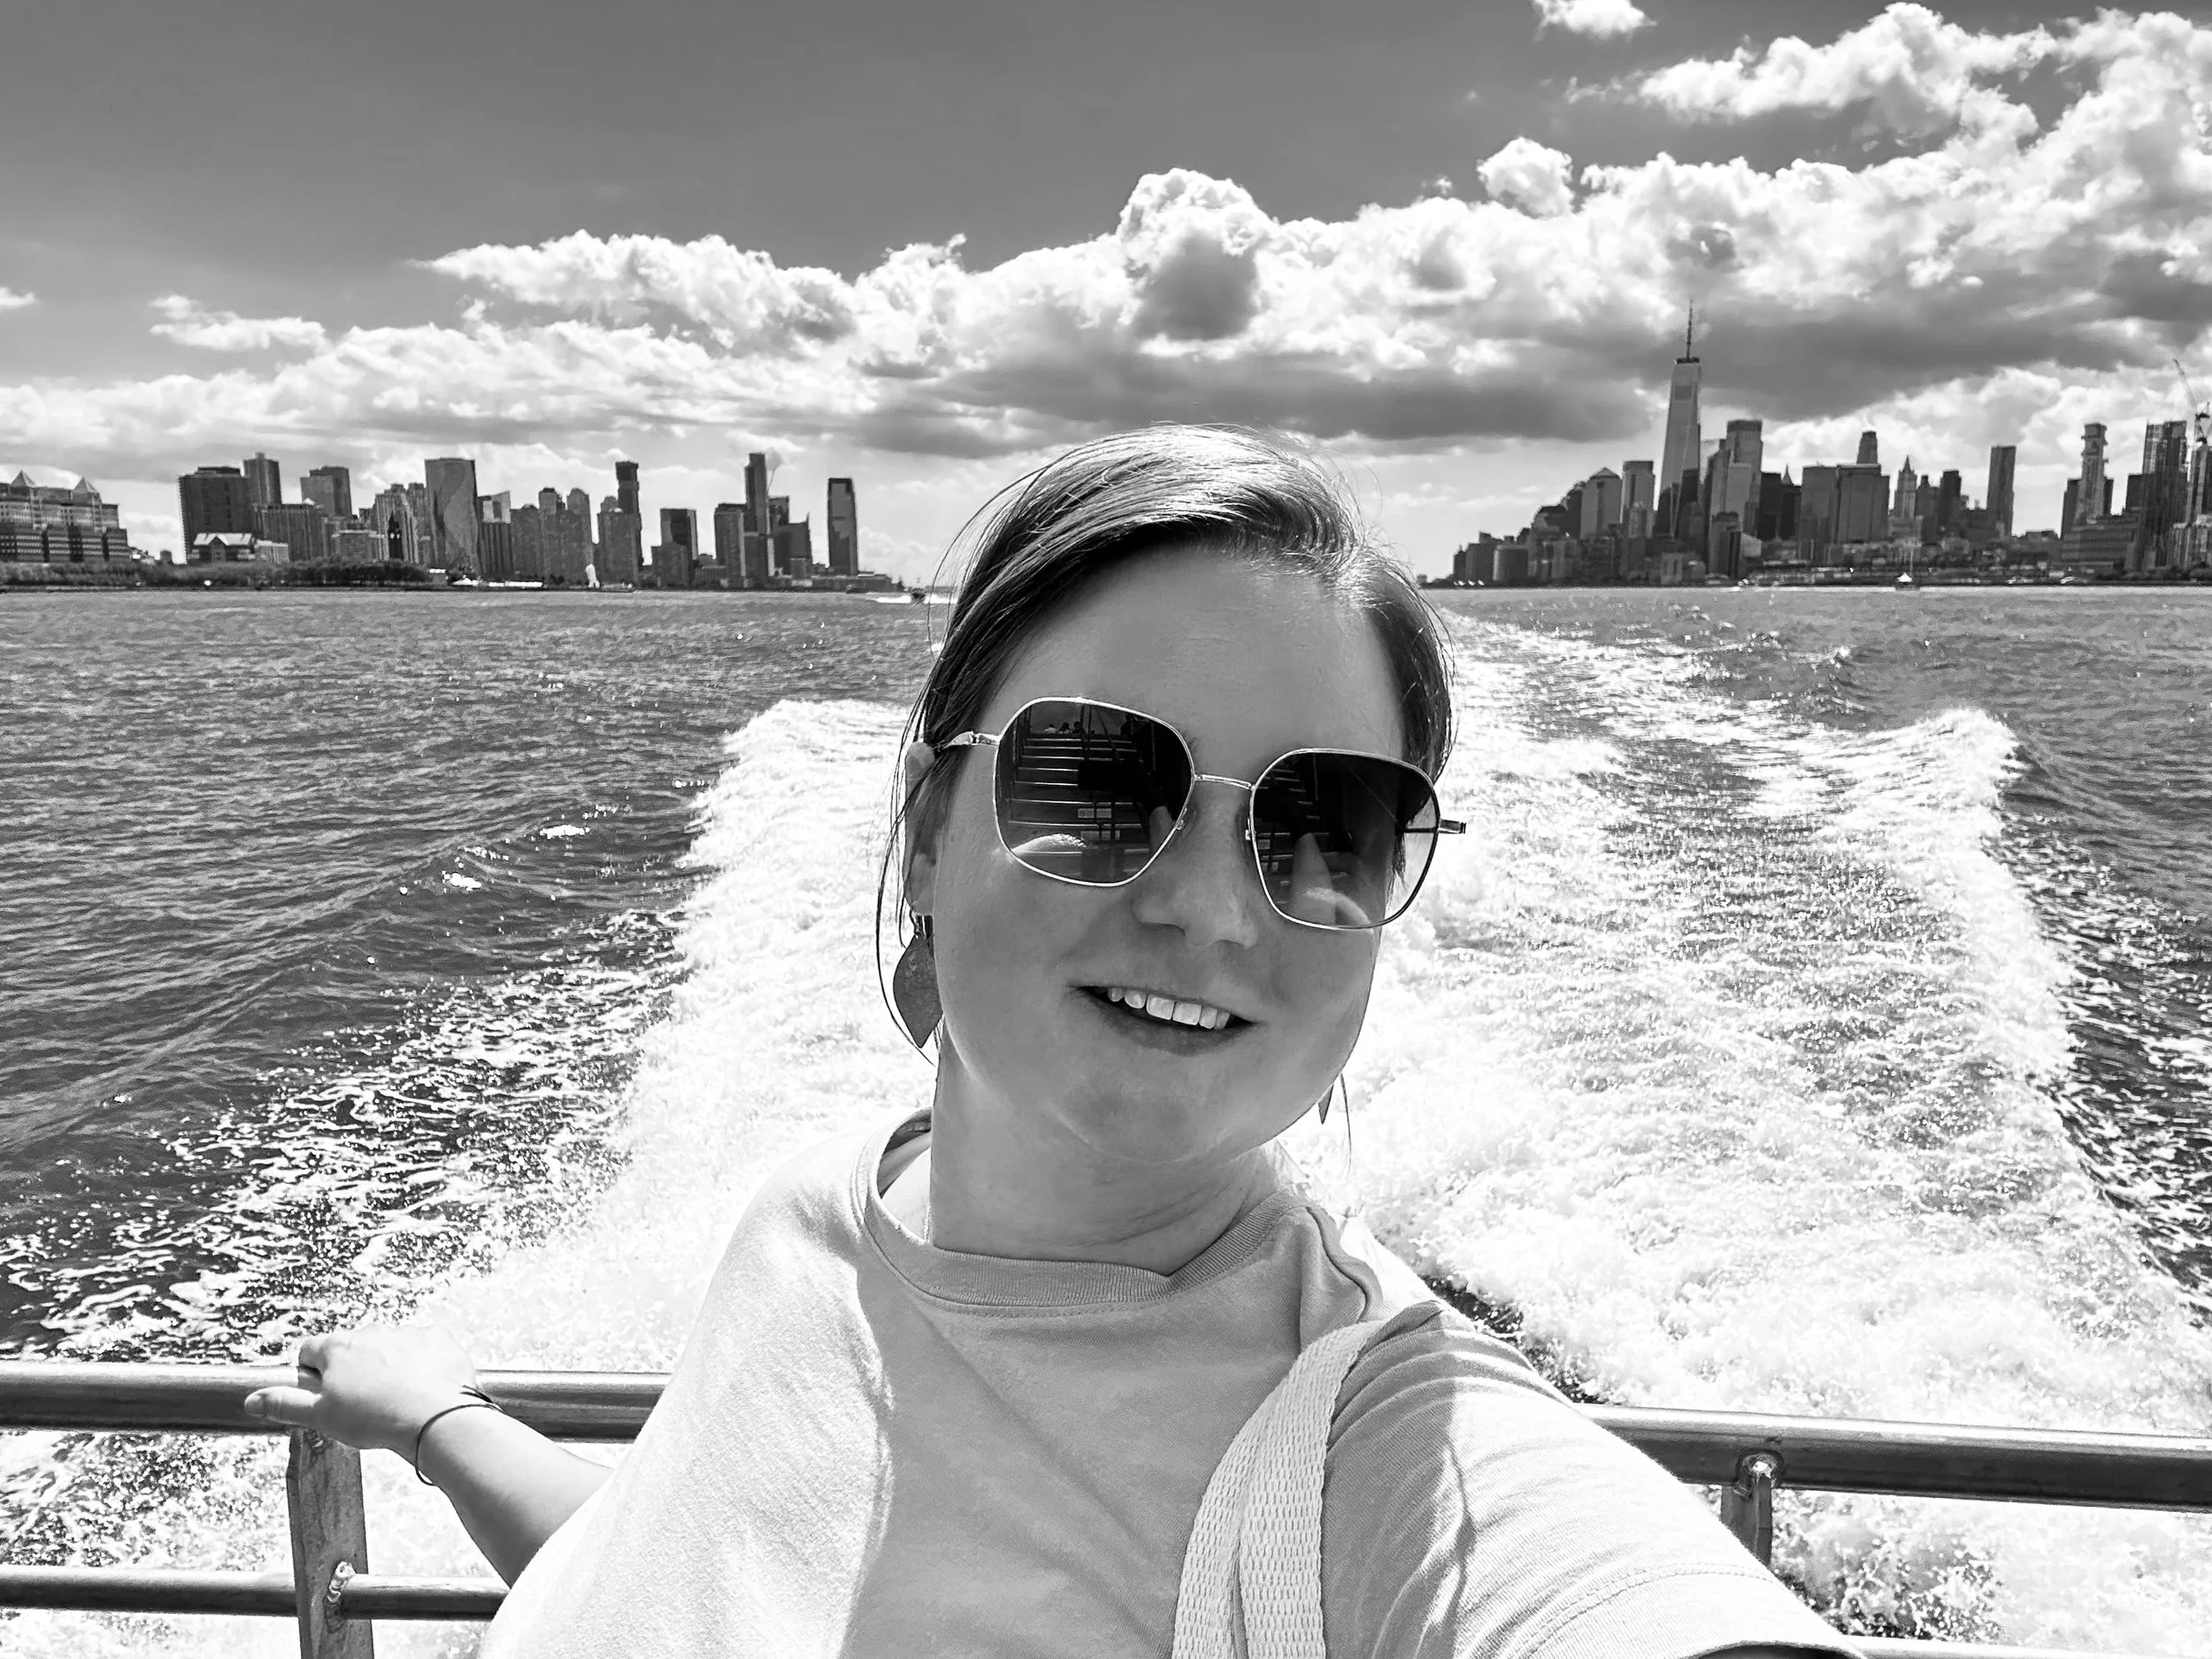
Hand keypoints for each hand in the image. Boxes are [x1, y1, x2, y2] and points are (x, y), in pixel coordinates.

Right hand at [243, 1325, 484, 1456]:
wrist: (433, 1418)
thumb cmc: (375, 1419)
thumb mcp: (320, 1417)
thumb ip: (285, 1404)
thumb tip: (251, 1399)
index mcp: (338, 1348)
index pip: (311, 1350)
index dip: (313, 1372)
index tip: (323, 1392)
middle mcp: (371, 1331)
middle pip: (352, 1347)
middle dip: (353, 1369)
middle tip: (363, 1402)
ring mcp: (407, 1332)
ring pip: (389, 1345)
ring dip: (389, 1364)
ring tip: (396, 1398)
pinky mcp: (438, 1338)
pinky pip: (425, 1346)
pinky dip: (423, 1362)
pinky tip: (424, 1386)